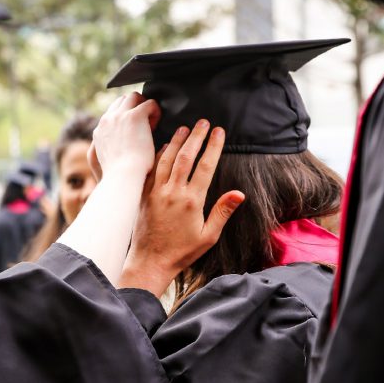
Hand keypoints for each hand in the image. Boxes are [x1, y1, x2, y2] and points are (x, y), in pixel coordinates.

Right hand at [88, 92, 159, 182]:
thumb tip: (119, 145)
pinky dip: (155, 111)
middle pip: (121, 101)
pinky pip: (149, 103)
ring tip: (151, 122)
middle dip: (134, 108)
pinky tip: (157, 125)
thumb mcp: (104, 162)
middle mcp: (107, 120)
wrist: (123, 176)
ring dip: (143, 106)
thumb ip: (109, 149)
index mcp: (99, 131)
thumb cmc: (118, 176)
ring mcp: (119, 116)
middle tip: (144, 124)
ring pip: (133, 97)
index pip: (112, 113)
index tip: (134, 131)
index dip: (125, 118)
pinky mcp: (134, 116)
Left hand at [119, 122, 244, 295]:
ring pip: (166, 159)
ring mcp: (155, 192)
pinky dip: (158, 154)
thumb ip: (223, 212)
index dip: (213, 146)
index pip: (205, 166)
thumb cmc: (182, 251)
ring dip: (176, 141)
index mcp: (192, 201)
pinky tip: (163, 146)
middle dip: (196, 136)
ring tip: (185, 127)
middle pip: (186, 156)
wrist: (150, 261)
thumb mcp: (208, 236)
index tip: (219, 131)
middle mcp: (173, 192)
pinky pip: (152, 169)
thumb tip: (240, 193)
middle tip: (203, 122)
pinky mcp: (143, 195)